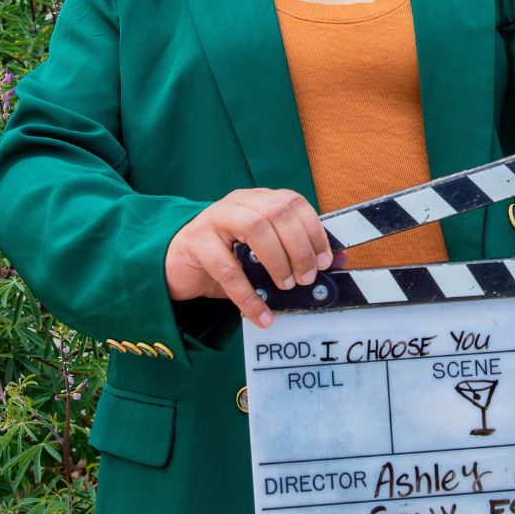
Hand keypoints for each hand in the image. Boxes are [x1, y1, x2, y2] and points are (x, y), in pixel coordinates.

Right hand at [164, 187, 344, 327]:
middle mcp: (237, 203)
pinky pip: (226, 268)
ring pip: (254, 227)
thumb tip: (339, 262)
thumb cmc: (223, 260)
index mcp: (257, 200)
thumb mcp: (262, 259)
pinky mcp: (194, 241)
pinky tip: (260, 313)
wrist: (175, 267)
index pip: (293, 202)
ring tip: (286, 286)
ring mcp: (213, 218)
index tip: (325, 260)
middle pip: (277, 212)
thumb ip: (296, 257)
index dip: (314, 230)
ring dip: (277, 260)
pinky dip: (247, 295)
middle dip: (299, 247)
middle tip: (306, 278)